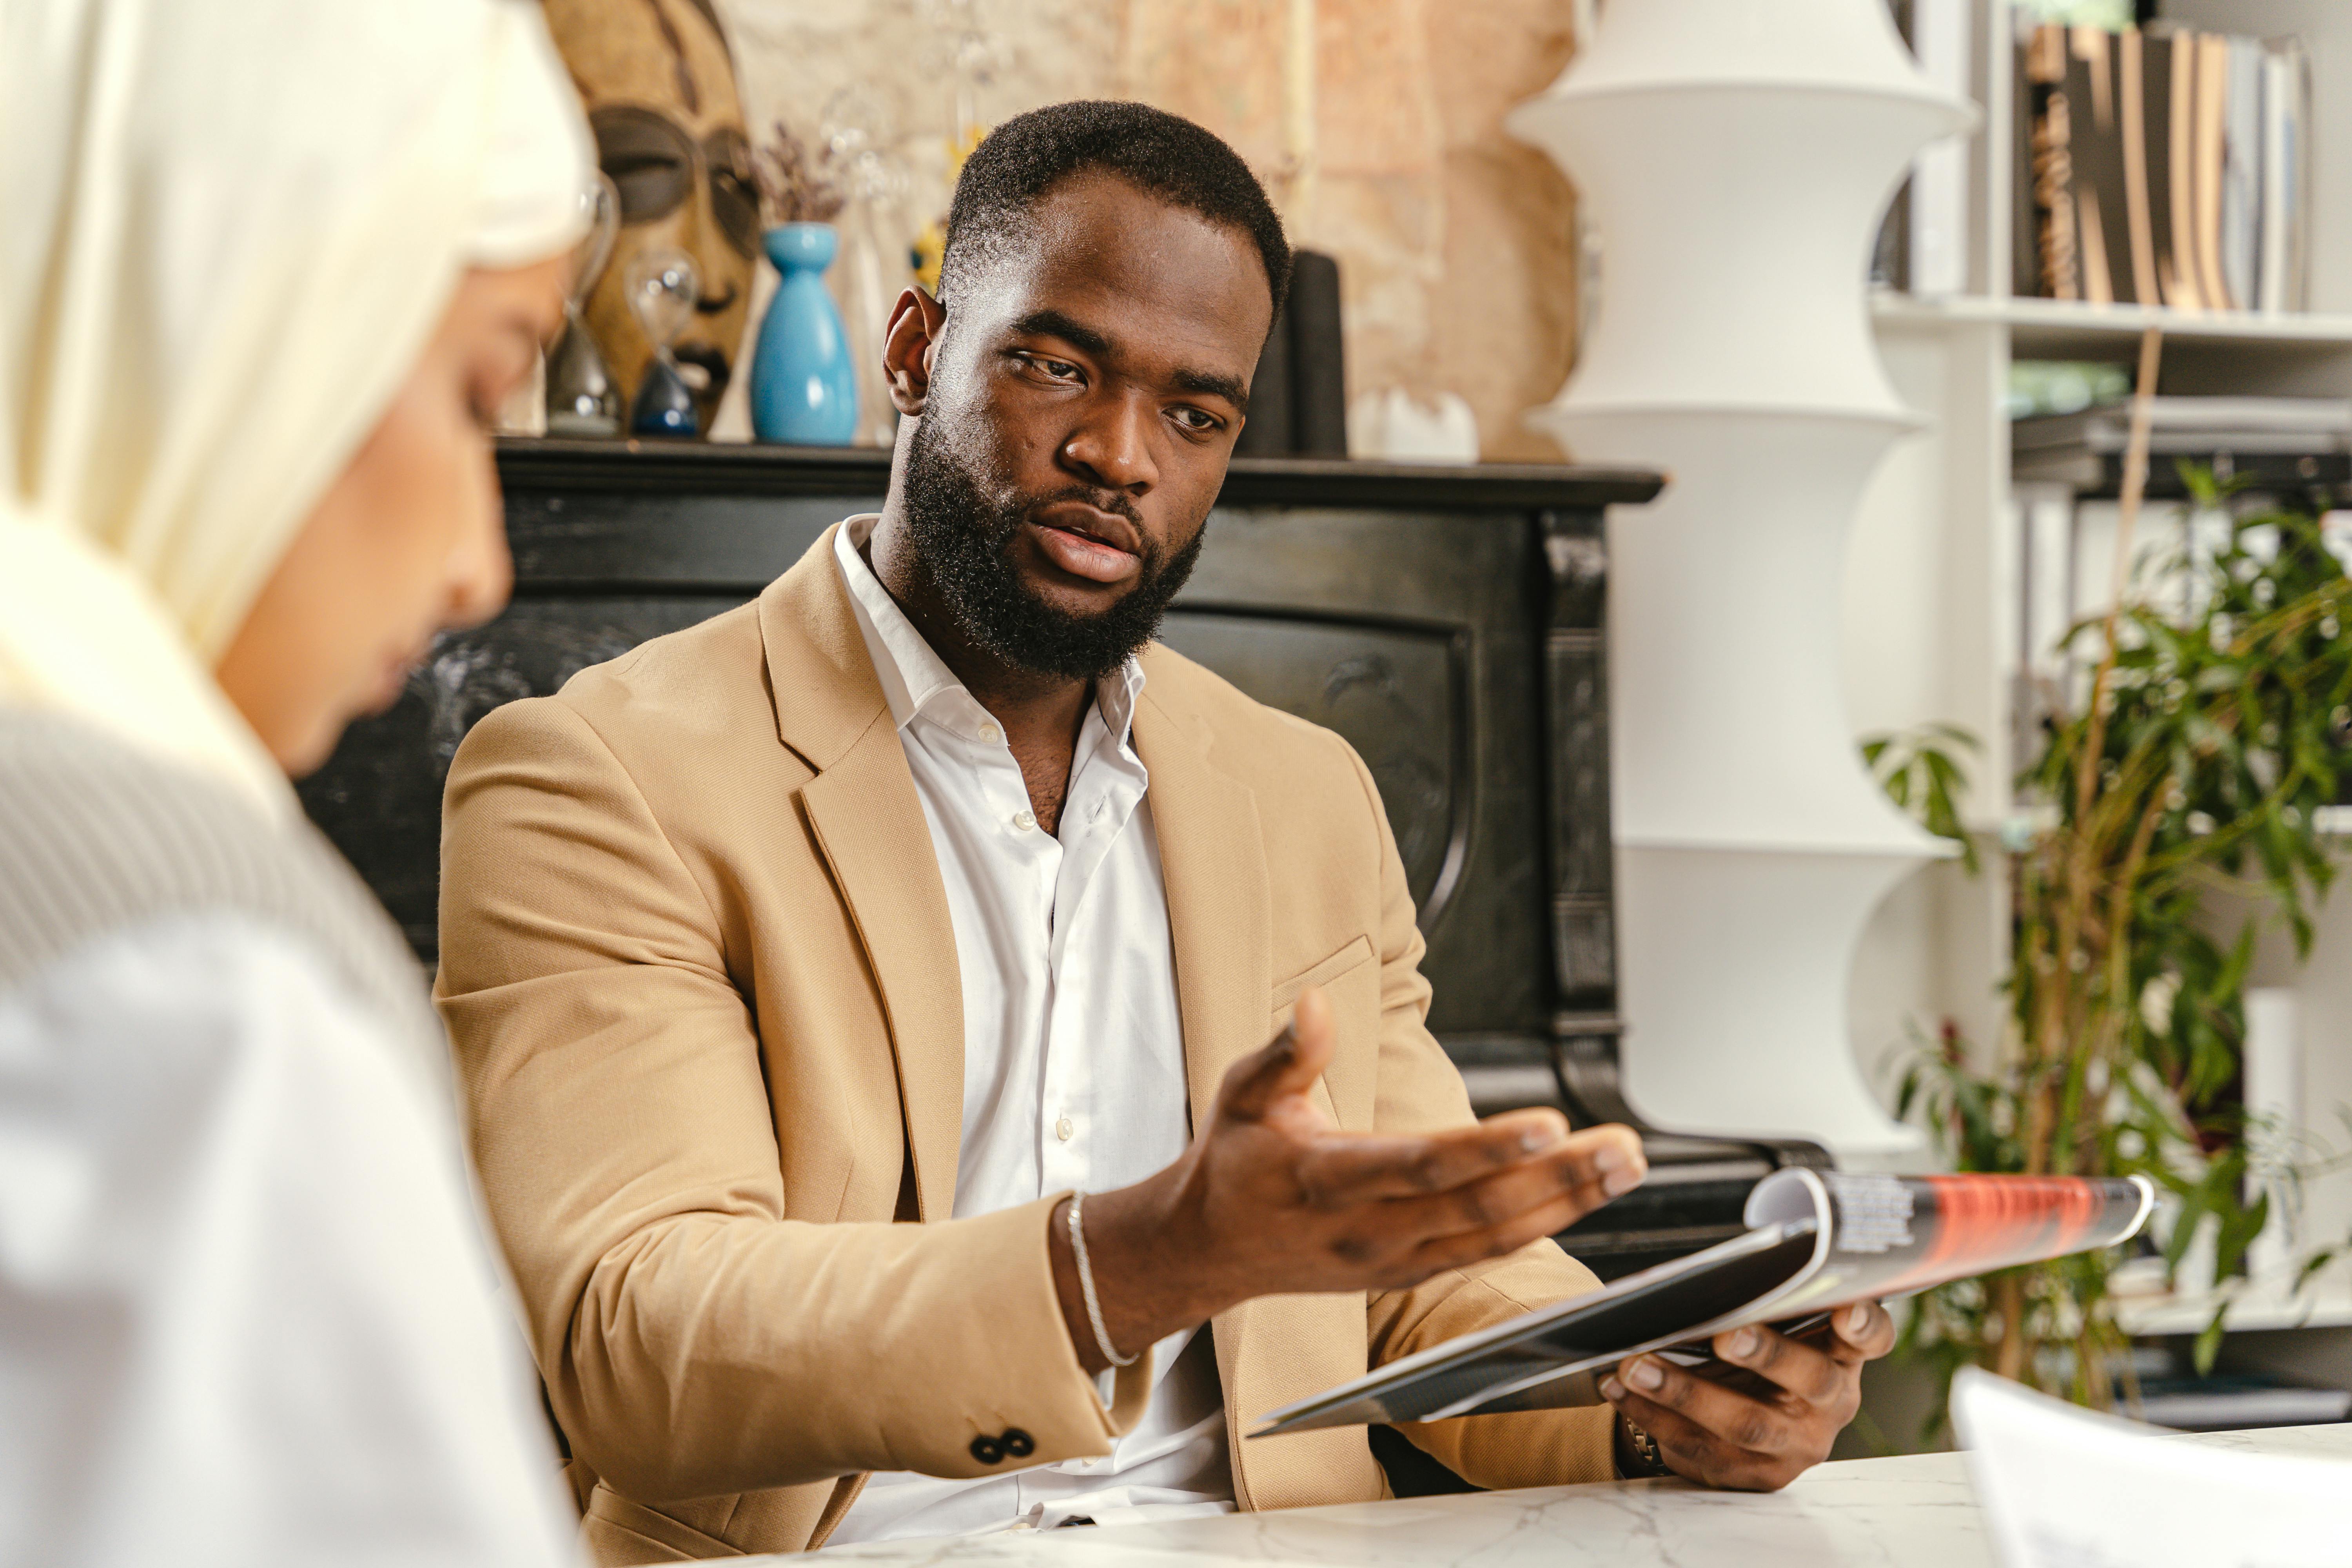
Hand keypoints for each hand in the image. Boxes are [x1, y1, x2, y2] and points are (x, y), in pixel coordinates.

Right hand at [1052, 986, 1646, 1370]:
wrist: (1210, 1250)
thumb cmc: (1236, 1161)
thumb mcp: (1242, 1094)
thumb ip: (1286, 1051)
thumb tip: (1316, 1003)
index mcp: (1326, 1179)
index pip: (1420, 1165)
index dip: (1487, 1149)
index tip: (1548, 1125)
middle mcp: (1367, 1231)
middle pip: (1478, 1207)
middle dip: (1560, 1178)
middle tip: (1623, 1148)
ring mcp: (1394, 1261)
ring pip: (1495, 1235)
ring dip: (1568, 1202)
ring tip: (1624, 1166)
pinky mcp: (1410, 1273)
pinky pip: (1486, 1251)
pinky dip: (1541, 1225)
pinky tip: (1584, 1196)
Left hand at [1602, 1300, 1896, 1489]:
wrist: (1743, 1427)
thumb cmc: (1756, 1358)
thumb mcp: (1773, 1330)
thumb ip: (1762, 1304)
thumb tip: (1703, 1278)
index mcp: (1842, 1355)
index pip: (1870, 1337)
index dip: (1866, 1324)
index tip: (1848, 1307)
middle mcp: (1830, 1404)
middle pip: (1811, 1381)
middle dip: (1767, 1355)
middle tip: (1726, 1333)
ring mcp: (1796, 1446)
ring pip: (1746, 1422)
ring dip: (1685, 1392)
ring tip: (1634, 1364)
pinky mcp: (1755, 1475)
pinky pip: (1702, 1449)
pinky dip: (1654, 1417)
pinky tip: (1620, 1390)